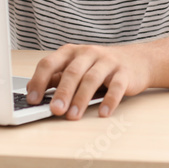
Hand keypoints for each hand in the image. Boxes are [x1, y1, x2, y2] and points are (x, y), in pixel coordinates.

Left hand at [25, 44, 151, 119]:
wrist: (137, 60)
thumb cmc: (100, 66)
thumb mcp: (76, 68)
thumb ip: (55, 77)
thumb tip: (31, 89)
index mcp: (71, 52)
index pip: (50, 63)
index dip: (39, 81)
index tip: (32, 100)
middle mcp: (88, 53)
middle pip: (72, 72)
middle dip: (62, 92)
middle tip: (55, 110)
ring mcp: (107, 62)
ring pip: (92, 79)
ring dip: (81, 99)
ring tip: (73, 116)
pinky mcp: (124, 73)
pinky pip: (116, 86)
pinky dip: (109, 100)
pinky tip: (103, 113)